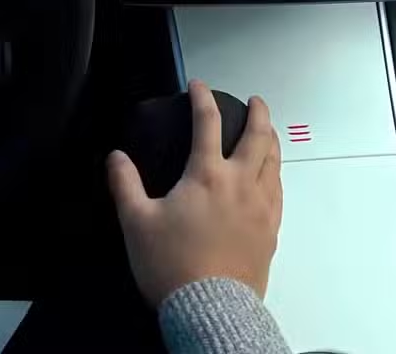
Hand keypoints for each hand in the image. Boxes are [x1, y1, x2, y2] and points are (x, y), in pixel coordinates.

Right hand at [106, 80, 282, 304]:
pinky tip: (272, 178)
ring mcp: (261, 207)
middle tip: (256, 101)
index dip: (203, 98)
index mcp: (206, 175)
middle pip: (258, 137)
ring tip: (269, 132)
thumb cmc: (172, 266)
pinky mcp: (271, 230)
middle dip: (258, 113)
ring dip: (272, 140)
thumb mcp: (136, 223)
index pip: (207, 123)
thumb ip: (125, 184)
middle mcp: (240, 184)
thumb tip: (116, 157)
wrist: (209, 308)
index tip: (199, 86)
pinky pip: (279, 192)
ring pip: (274, 162)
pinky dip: (276, 175)